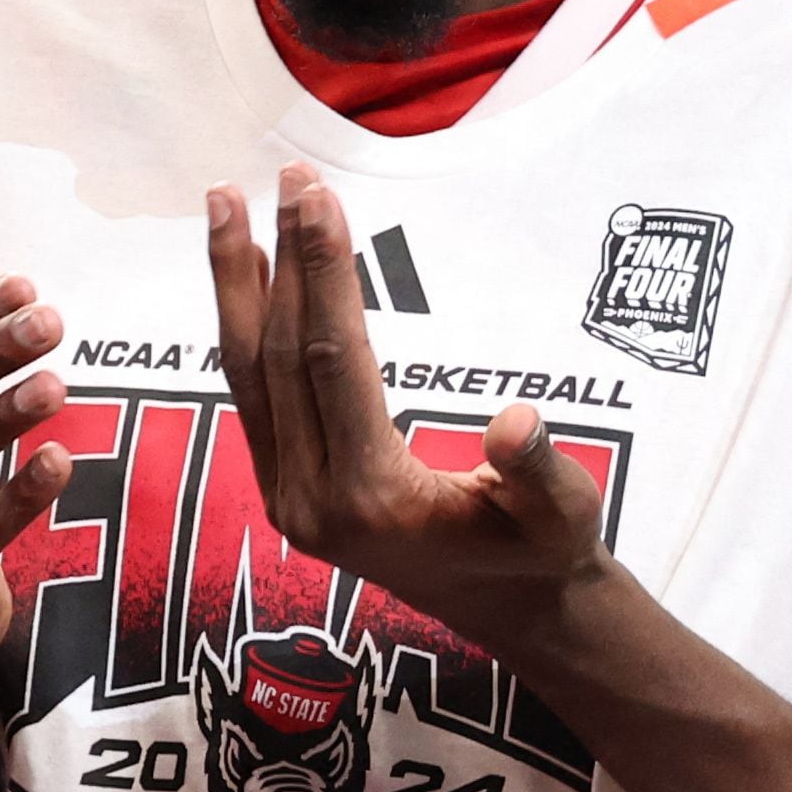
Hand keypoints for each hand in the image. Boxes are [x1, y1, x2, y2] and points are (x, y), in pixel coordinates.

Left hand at [207, 171, 607, 658]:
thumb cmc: (545, 556)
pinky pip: (253, 393)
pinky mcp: (282, 489)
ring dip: (236, 284)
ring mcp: (285, 497)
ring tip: (226, 202)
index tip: (317, 197)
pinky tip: (245, 272)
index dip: (321, 272)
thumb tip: (516, 422)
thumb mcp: (564, 518)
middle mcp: (309, 499)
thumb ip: (540, 473)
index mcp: (371, 496)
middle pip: (278, 357)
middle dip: (276, 259)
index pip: (332, 360)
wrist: (514, 615)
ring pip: (247, 373)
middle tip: (282, 176)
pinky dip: (246, 326)